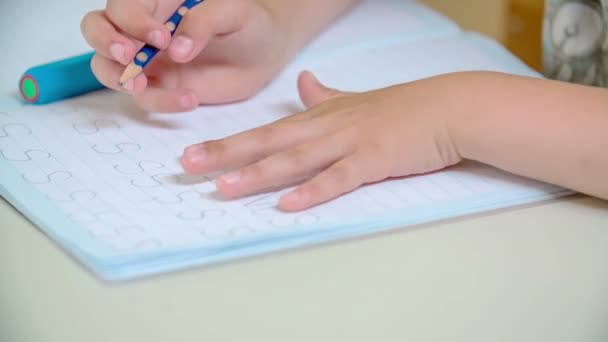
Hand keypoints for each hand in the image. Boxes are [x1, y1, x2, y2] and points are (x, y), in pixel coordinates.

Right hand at [81, 0, 289, 111]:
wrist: (266, 54)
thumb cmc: (250, 23)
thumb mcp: (235, 13)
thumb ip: (204, 22)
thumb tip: (176, 50)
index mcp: (158, 0)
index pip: (124, 4)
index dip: (132, 21)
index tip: (161, 37)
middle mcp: (143, 28)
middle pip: (97, 28)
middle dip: (106, 43)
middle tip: (130, 58)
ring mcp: (148, 59)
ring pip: (107, 67)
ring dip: (117, 78)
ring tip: (142, 87)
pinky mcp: (161, 87)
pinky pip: (144, 97)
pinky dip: (158, 101)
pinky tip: (190, 100)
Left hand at [181, 71, 463, 210]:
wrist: (445, 108)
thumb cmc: (401, 108)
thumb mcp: (355, 100)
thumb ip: (324, 96)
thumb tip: (302, 82)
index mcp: (319, 117)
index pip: (266, 131)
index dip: (228, 142)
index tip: (193, 153)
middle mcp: (326, 127)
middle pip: (268, 141)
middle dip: (225, 154)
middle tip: (187, 166)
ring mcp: (349, 142)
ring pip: (296, 159)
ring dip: (259, 173)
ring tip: (224, 188)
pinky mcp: (374, 159)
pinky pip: (339, 178)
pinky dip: (314, 191)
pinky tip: (289, 204)